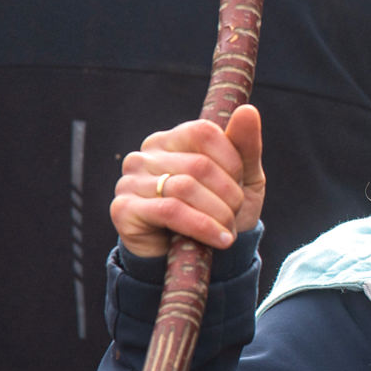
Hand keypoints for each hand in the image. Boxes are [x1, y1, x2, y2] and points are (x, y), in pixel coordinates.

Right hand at [112, 105, 263, 258]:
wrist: (191, 259)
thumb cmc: (216, 211)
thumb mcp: (240, 179)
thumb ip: (245, 145)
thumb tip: (247, 110)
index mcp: (171, 139)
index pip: (204, 132)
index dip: (231, 160)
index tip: (240, 185)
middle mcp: (145, 155)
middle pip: (199, 165)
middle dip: (228, 195)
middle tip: (234, 216)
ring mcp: (130, 180)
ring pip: (185, 188)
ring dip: (217, 214)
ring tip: (228, 232)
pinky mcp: (123, 209)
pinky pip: (169, 211)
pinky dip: (202, 227)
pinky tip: (219, 240)